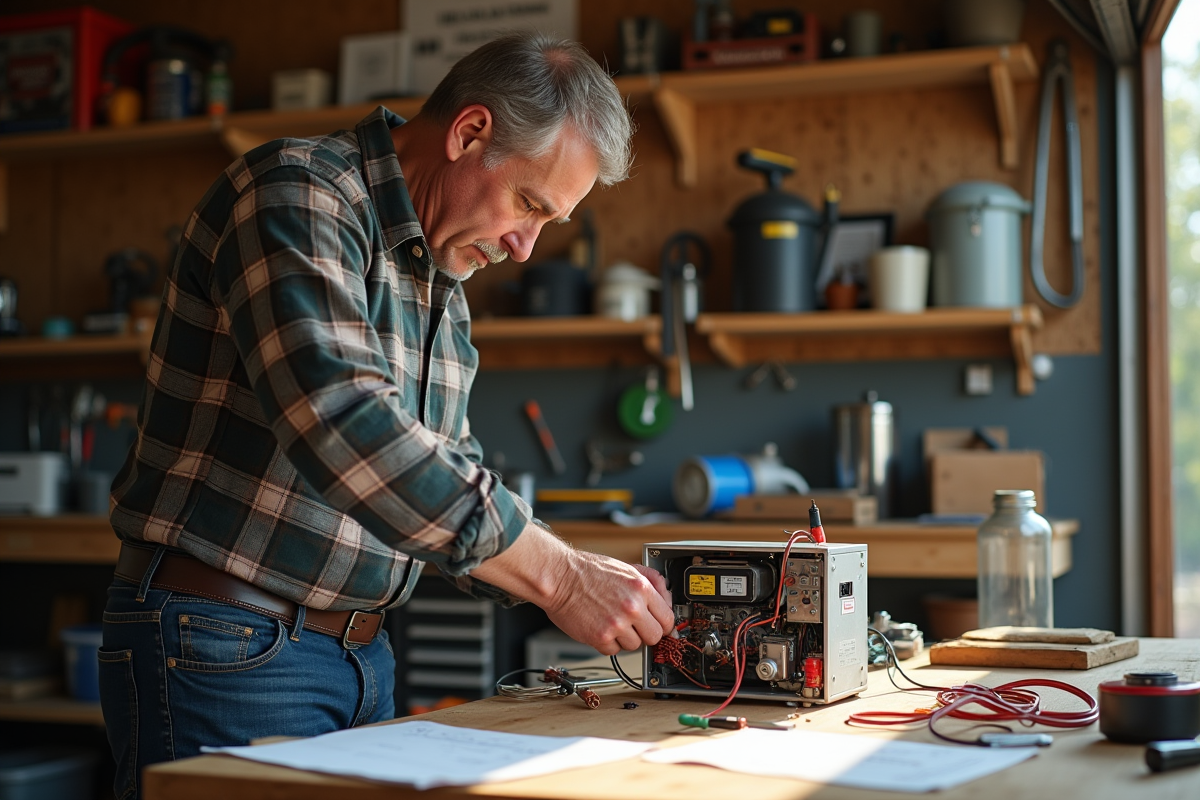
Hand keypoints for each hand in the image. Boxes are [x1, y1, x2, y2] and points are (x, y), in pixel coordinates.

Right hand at [468, 520, 674, 654]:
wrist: (559, 577)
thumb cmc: (588, 571)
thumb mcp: (626, 567)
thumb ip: (651, 581)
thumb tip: (666, 597)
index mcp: (641, 588)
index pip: (668, 619)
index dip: (663, 624)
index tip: (657, 626)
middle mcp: (632, 607)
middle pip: (655, 637)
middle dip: (646, 633)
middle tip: (634, 626)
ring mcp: (617, 624)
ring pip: (635, 646)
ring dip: (625, 638)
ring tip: (611, 622)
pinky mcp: (600, 638)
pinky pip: (614, 651)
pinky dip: (608, 643)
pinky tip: (600, 627)